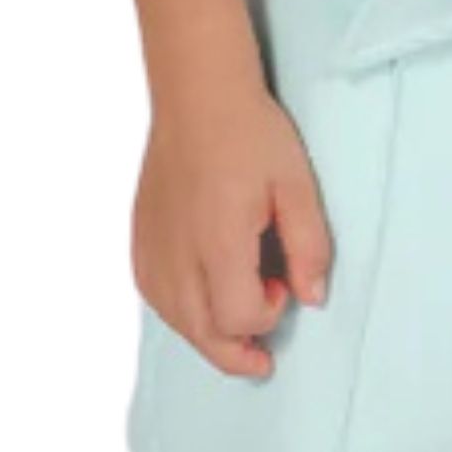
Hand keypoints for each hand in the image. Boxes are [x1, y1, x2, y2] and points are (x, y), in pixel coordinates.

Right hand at [133, 90, 331, 377]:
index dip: (267, 317)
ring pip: (175, 321)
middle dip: (236, 352)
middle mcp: (177, 252)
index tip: (283, 289)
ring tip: (236, 327)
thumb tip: (312, 298)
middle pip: (202, 333)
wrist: (197, 95)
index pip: (238, 317)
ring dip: (208, 335)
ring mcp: (153, 246)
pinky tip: (203, 300)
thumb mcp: (298, 187)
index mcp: (217, 241)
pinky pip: (155, 297)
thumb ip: (308, 247)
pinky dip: (181, 312)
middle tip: (262, 357)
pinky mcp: (140, 238)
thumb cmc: (249, 133)